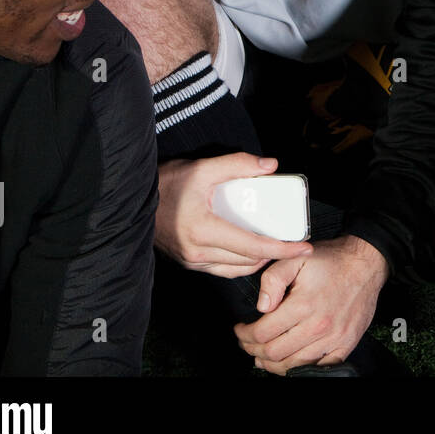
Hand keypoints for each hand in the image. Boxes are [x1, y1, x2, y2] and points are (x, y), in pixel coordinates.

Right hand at [155, 153, 312, 276]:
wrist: (131, 200)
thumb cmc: (166, 183)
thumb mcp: (202, 168)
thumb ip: (237, 164)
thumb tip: (271, 166)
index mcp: (202, 230)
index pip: (252, 246)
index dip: (282, 248)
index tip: (304, 247)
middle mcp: (197, 252)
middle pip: (248, 260)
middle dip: (276, 254)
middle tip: (296, 243)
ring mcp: (191, 261)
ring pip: (236, 268)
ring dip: (261, 261)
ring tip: (279, 246)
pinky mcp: (188, 262)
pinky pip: (222, 269)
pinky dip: (243, 264)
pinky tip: (254, 252)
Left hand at [234, 234, 389, 373]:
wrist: (365, 264)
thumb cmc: (332, 261)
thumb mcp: (296, 258)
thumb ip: (272, 279)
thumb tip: (262, 306)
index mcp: (303, 305)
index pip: (262, 333)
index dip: (244, 335)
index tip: (240, 330)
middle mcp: (318, 326)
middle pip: (274, 353)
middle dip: (253, 350)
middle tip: (247, 343)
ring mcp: (333, 339)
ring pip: (293, 365)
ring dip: (272, 363)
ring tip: (263, 354)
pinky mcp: (345, 345)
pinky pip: (318, 368)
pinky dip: (299, 369)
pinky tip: (289, 361)